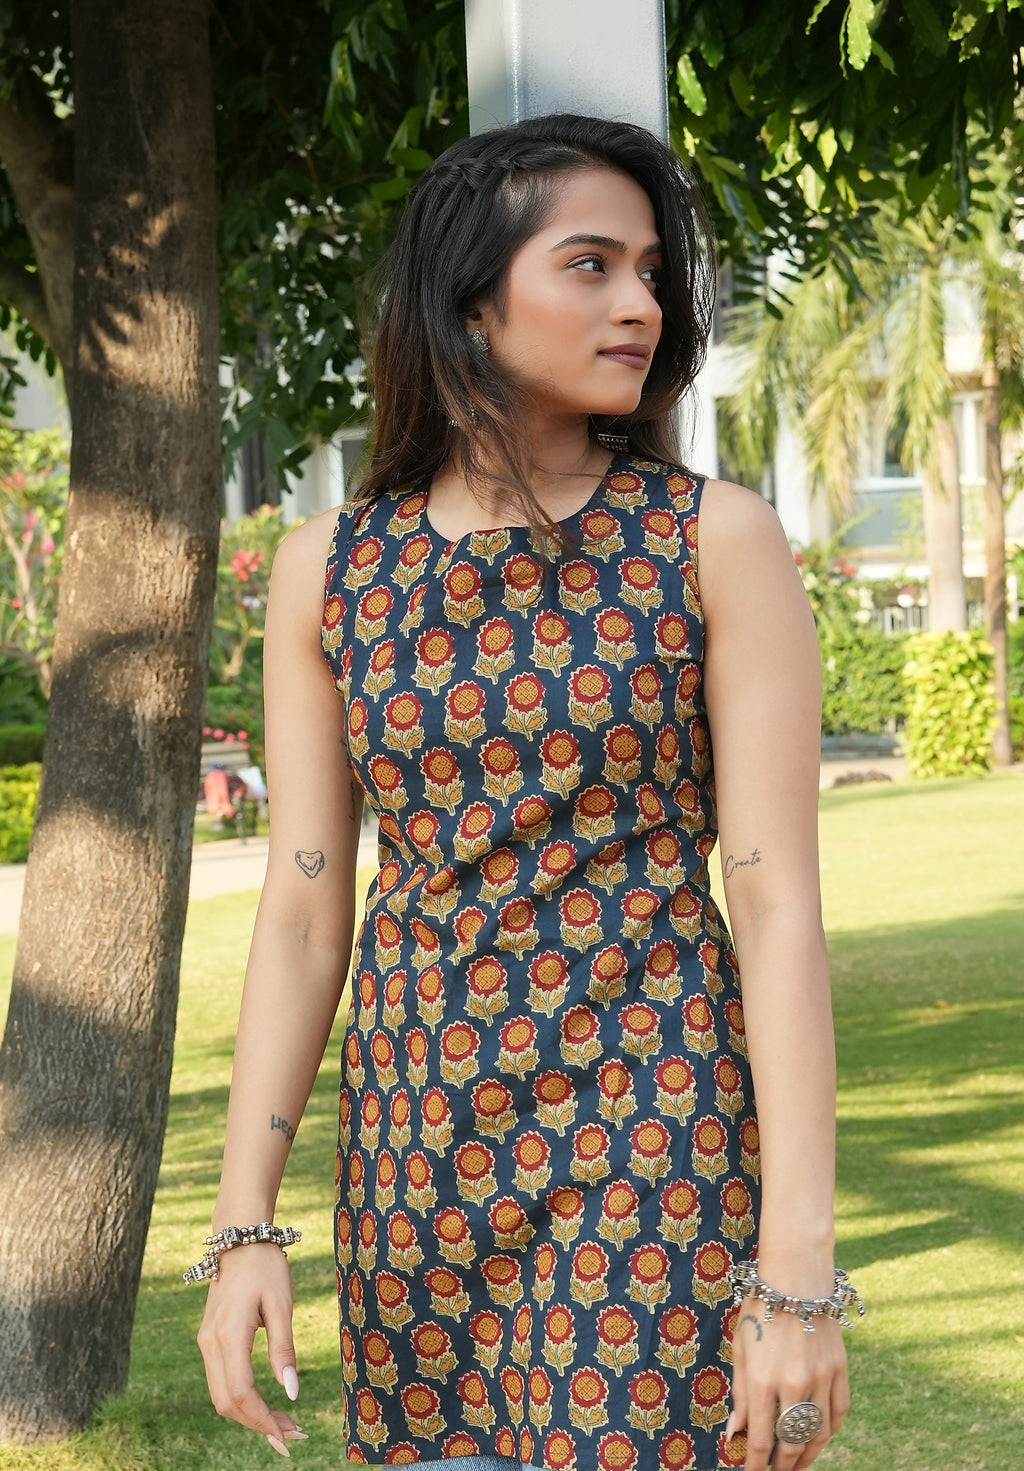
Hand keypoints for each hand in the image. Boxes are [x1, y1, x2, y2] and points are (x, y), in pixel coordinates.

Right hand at [197, 1242, 305, 1456]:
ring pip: (221, 1395)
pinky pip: (221, 1381)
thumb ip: (283, 1348)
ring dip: (249, 1415)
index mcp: (228, 1334)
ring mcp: (206, 1342)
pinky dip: (241, 1399)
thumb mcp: (282, 1303)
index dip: (262, 1419)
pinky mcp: (209, 1340)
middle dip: (258, 1424)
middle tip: (292, 1435)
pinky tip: (264, 1404)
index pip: (241, 1393)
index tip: (287, 1434)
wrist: (240, 1240)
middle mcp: (210, 1343)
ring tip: (283, 1423)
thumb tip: (291, 1392)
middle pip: (227, 1402)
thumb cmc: (266, 1267)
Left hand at [727, 1301, 849, 1468]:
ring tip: (797, 1464)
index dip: (755, 1464)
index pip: (760, 1438)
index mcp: (763, 1378)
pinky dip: (829, 1431)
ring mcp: (821, 1378)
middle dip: (783, 1465)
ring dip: (808, 1455)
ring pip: (818, 1434)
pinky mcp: (840, 1370)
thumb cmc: (761, 1309)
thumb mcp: (740, 1347)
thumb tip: (735, 1433)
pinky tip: (818, 1438)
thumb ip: (740, 1394)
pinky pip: (838, 1413)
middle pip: (792, 1443)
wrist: (797, 1276)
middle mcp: (794, 1383)